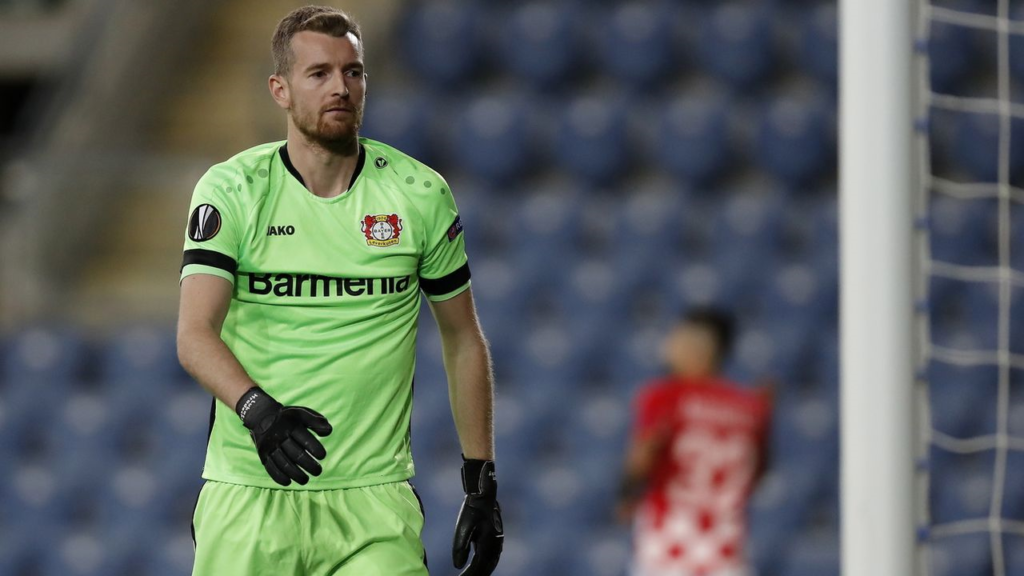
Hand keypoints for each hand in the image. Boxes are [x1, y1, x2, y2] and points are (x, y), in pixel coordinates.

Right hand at [235, 386, 332, 485]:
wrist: (261, 416)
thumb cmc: (288, 418)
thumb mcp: (302, 413)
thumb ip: (316, 421)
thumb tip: (328, 431)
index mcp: (291, 426)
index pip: (305, 439)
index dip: (315, 448)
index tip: (322, 456)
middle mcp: (279, 436)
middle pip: (295, 454)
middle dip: (309, 465)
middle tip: (318, 471)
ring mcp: (270, 446)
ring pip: (283, 464)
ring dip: (296, 474)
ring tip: (306, 480)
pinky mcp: (263, 454)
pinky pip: (270, 468)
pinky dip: (279, 477)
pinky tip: (289, 482)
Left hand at [453, 458, 502, 574]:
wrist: (484, 496)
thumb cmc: (472, 510)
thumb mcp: (463, 529)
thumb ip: (460, 548)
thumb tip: (457, 566)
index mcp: (487, 545)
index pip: (478, 567)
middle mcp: (495, 546)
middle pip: (486, 568)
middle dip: (476, 575)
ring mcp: (497, 543)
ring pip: (490, 564)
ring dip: (481, 572)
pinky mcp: (495, 539)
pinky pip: (491, 557)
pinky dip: (484, 565)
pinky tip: (478, 566)